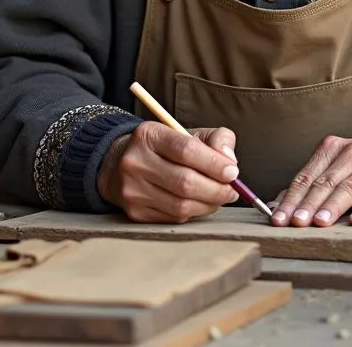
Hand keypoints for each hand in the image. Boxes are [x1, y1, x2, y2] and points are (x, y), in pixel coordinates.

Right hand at [97, 122, 239, 222]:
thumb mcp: (187, 132)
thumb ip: (215, 139)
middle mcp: (136, 162)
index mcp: (149, 135)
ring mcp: (133, 190)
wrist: (119, 165)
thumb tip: (230, 161)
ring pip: (181, 205)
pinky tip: (200, 203)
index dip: (214, 163)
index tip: (233, 172)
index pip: (186, 150)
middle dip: (216, 189)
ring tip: (220, 197)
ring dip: (208, 204)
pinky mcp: (135, 212)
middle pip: (185, 182)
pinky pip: (174, 218)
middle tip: (232, 190)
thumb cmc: (163, 148)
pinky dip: (194, 212)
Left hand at [270, 135, 351, 227]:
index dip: (291, 198)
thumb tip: (278, 204)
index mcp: (332, 148)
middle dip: (307, 204)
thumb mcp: (335, 166)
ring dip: (332, 207)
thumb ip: (309, 183)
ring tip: (318, 223)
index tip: (277, 218)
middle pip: (324, 183)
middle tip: (294, 223)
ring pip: (348, 188)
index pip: (306, 176)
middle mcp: (351, 155)